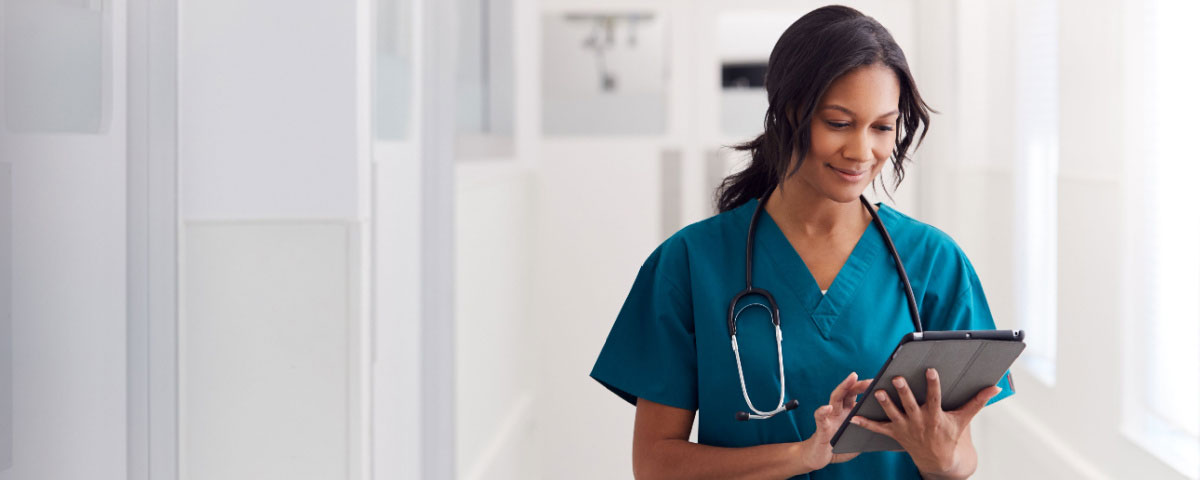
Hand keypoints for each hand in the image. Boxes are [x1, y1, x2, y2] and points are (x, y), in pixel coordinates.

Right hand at [797, 372, 871, 471]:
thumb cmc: (841, 446)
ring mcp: (829, 417)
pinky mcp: (821, 428)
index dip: (867, 388)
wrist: (820, 457)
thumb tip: (892, 429)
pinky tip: (828, 408)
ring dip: (843, 387)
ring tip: (851, 378)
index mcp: (849, 412)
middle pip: (848, 392)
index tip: (881, 382)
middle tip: (871, 380)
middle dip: (858, 384)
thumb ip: (870, 430)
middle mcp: (839, 411)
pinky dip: (823, 412)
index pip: (857, 395)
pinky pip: (820, 418)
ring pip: (835, 398)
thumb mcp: (859, 437)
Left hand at [850, 368, 1000, 475]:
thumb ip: (977, 401)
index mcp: (936, 415)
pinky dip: (866, 424)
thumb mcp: (964, 419)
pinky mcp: (895, 433)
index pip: (935, 397)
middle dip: (904, 392)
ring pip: (893, 414)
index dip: (933, 384)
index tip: (930, 370)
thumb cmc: (951, 435)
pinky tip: (854, 417)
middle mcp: (919, 421)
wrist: (940, 460)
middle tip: (897, 378)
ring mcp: (906, 427)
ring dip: (884, 404)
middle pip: (910, 404)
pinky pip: (878, 429)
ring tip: (877, 391)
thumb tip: (995, 387)